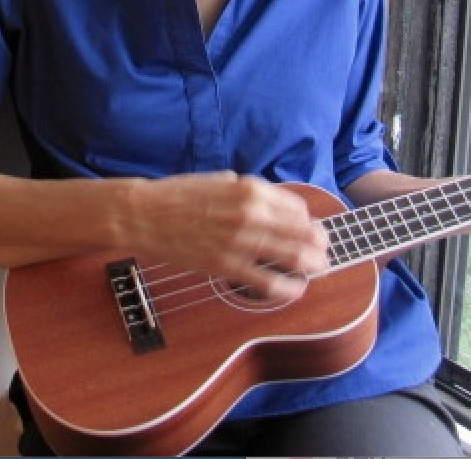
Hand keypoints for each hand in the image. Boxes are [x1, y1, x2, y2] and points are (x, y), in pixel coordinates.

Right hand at [125, 172, 327, 301]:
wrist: (145, 214)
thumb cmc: (179, 195)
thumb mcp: (221, 180)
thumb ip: (249, 192)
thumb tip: (272, 203)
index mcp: (250, 189)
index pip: (296, 207)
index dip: (308, 220)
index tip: (311, 228)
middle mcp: (251, 213)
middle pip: (301, 232)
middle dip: (319, 243)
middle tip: (326, 250)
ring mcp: (240, 241)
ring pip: (291, 257)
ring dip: (312, 264)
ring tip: (320, 269)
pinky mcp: (225, 266)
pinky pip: (266, 282)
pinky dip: (288, 287)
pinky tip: (297, 289)